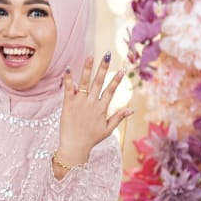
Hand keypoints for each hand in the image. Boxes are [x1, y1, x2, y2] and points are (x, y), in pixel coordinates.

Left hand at [54, 53, 132, 172]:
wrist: (74, 147)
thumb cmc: (91, 138)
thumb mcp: (107, 129)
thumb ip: (119, 117)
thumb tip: (132, 110)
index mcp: (101, 108)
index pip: (111, 90)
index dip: (117, 79)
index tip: (122, 69)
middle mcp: (91, 103)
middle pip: (99, 82)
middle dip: (104, 68)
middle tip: (108, 54)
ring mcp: (79, 103)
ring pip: (84, 82)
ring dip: (88, 68)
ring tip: (90, 55)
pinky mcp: (68, 104)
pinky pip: (68, 89)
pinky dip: (68, 79)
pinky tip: (68, 68)